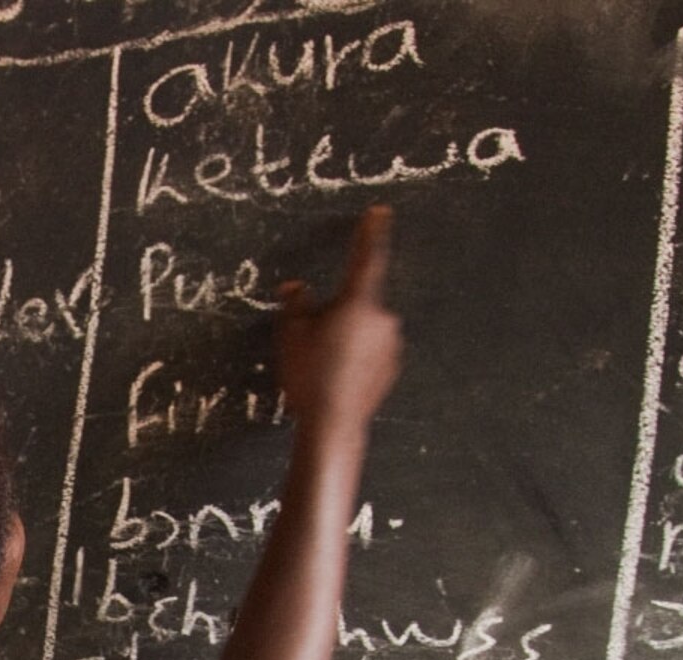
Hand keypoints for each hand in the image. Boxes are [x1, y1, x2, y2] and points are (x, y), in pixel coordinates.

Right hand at [275, 205, 402, 432]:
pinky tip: (336, 377)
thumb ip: (295, 304)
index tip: (379, 213)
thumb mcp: (291, 334)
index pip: (367, 257)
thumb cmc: (310, 376)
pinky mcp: (392, 367)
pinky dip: (355, 357)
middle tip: (313, 339)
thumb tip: (296, 288)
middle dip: (338, 313)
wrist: (333, 424)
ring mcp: (390, 344)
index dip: (371, 232)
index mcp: (358, 302)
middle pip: (358, 302)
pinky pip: (370, 351)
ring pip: (364, 328)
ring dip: (346, 337)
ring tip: (322, 365)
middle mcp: (382, 318)